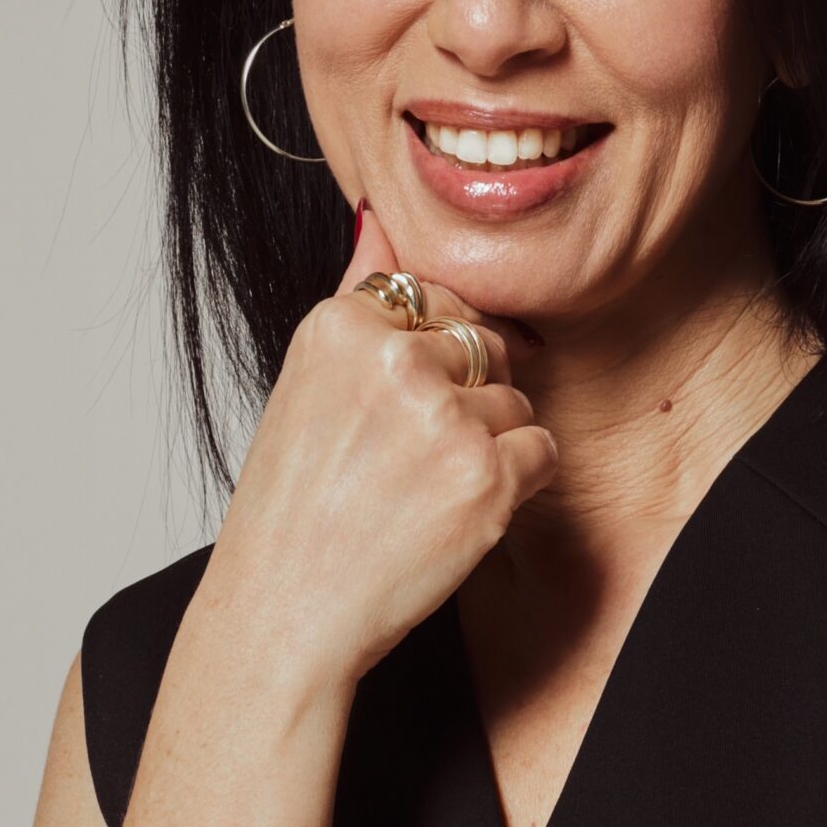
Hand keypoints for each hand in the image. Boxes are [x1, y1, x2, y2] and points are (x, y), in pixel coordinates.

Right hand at [205, 201, 558, 684]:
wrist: (285, 611)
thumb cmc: (292, 507)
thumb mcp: (305, 382)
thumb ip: (356, 294)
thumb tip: (381, 215)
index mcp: (340, 324)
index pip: (435, 300)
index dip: (432, 358)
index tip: (398, 410)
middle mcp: (392, 357)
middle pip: (483, 344)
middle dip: (467, 395)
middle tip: (409, 460)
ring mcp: (444, 416)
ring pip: (515, 399)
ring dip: (490, 444)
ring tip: (423, 491)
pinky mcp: (488, 475)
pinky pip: (540, 450)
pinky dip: (514, 485)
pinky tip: (455, 513)